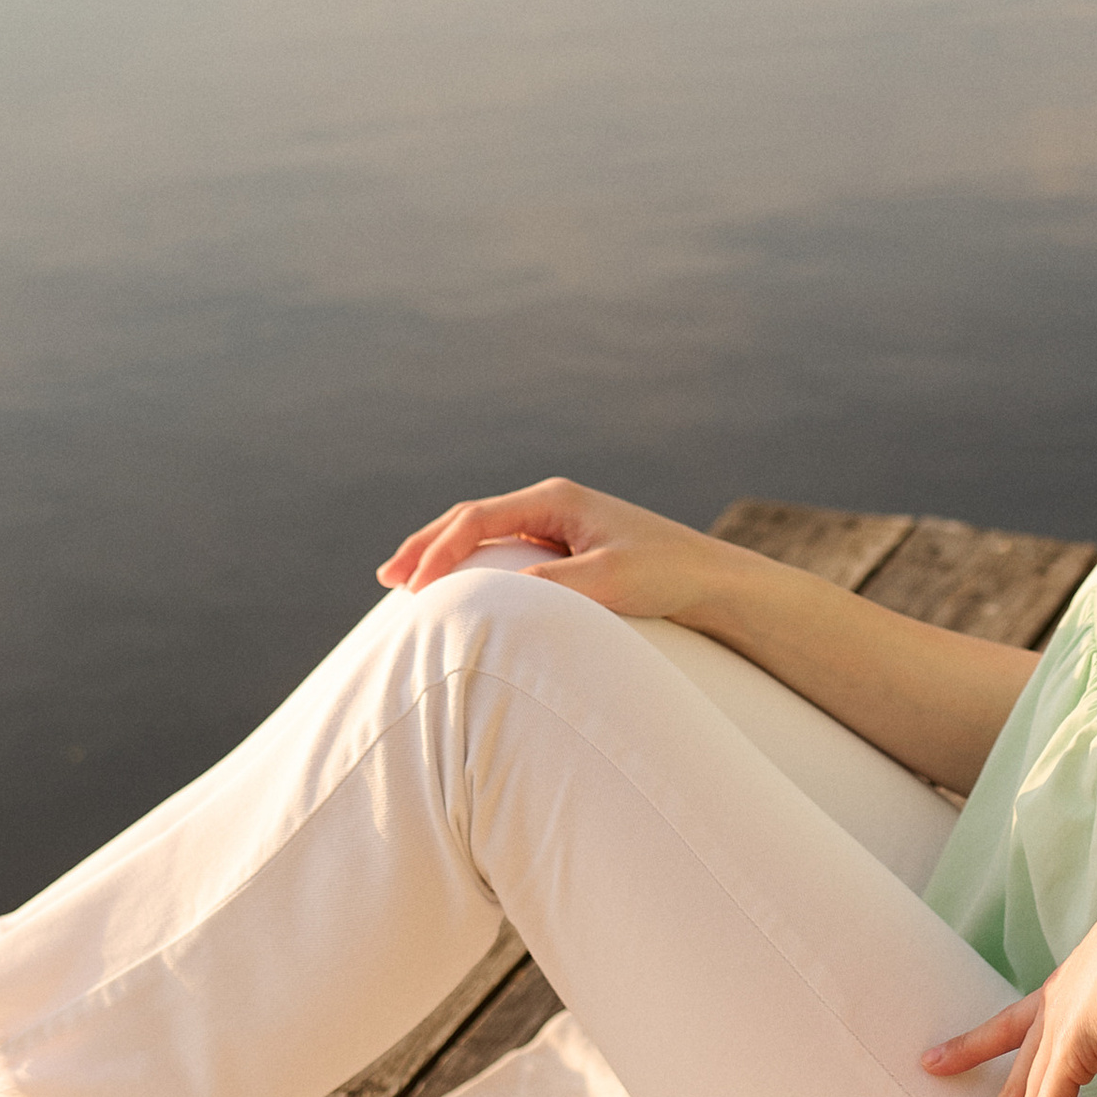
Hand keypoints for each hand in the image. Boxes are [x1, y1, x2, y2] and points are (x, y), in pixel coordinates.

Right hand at [378, 477, 724, 627]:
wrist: (709, 579)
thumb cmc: (664, 574)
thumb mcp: (608, 580)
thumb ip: (553, 584)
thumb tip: (498, 597)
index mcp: (555, 499)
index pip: (477, 518)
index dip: (439, 550)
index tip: (413, 586)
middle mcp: (551, 504)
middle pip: (470, 518)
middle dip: (426, 546)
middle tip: (387, 578)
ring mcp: (556, 524)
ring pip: (483, 533)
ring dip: (443, 555)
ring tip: (405, 583)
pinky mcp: (564, 548)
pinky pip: (503, 551)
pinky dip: (471, 566)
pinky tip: (456, 590)